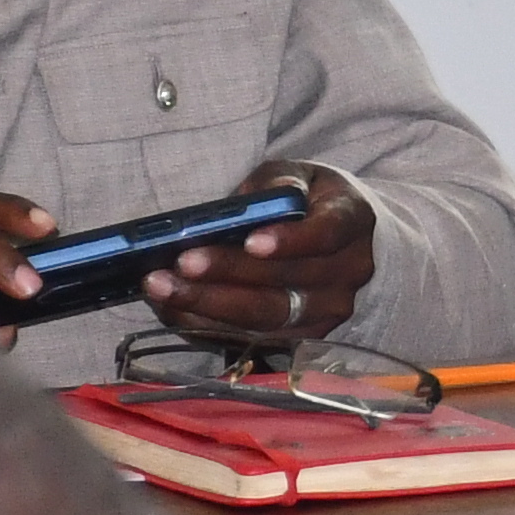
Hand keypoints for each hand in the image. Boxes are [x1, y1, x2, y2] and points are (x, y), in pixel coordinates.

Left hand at [147, 161, 376, 349]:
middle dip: (230, 274)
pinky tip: (172, 307)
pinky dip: (206, 324)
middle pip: (287, 282)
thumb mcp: (298, 176)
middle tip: (182, 263)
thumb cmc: (309, 201)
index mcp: (352, 222)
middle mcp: (348, 273)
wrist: (342, 242)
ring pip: (266, 316)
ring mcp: (327, 312)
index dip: (290, 241)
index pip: (326, 235)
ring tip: (161, 286)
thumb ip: (275, 185)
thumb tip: (244, 207)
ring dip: (209, 303)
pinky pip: (250, 338)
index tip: (250, 241)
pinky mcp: (301, 338)